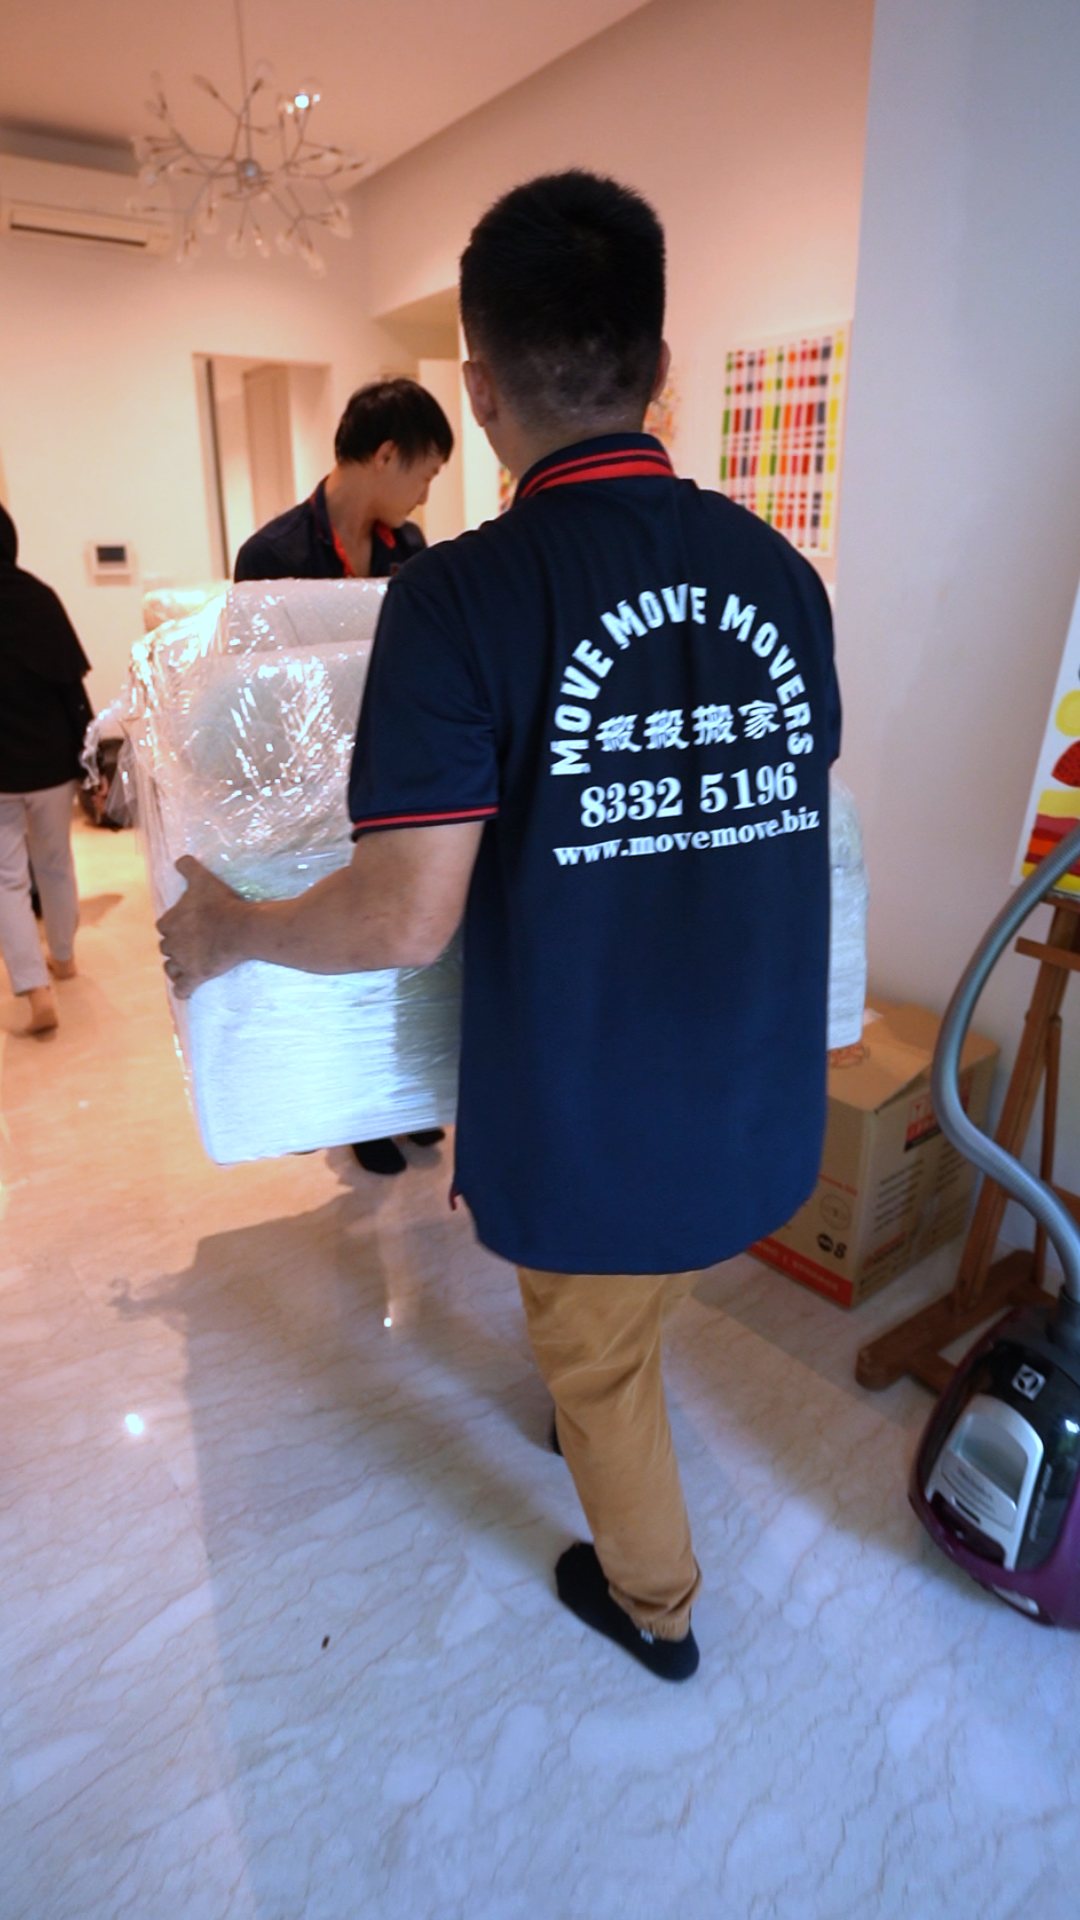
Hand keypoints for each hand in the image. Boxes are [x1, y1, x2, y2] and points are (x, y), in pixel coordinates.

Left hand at [156, 856, 247, 998]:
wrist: (240, 927)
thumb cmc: (221, 902)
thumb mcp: (203, 879)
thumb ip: (188, 868)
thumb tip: (179, 859)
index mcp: (171, 921)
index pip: (163, 925)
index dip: (173, 925)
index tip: (184, 924)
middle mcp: (173, 943)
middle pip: (167, 947)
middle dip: (175, 946)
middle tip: (190, 943)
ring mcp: (184, 961)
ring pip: (170, 968)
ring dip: (175, 967)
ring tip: (185, 966)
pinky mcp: (197, 976)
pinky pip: (183, 989)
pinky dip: (182, 990)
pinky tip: (185, 991)